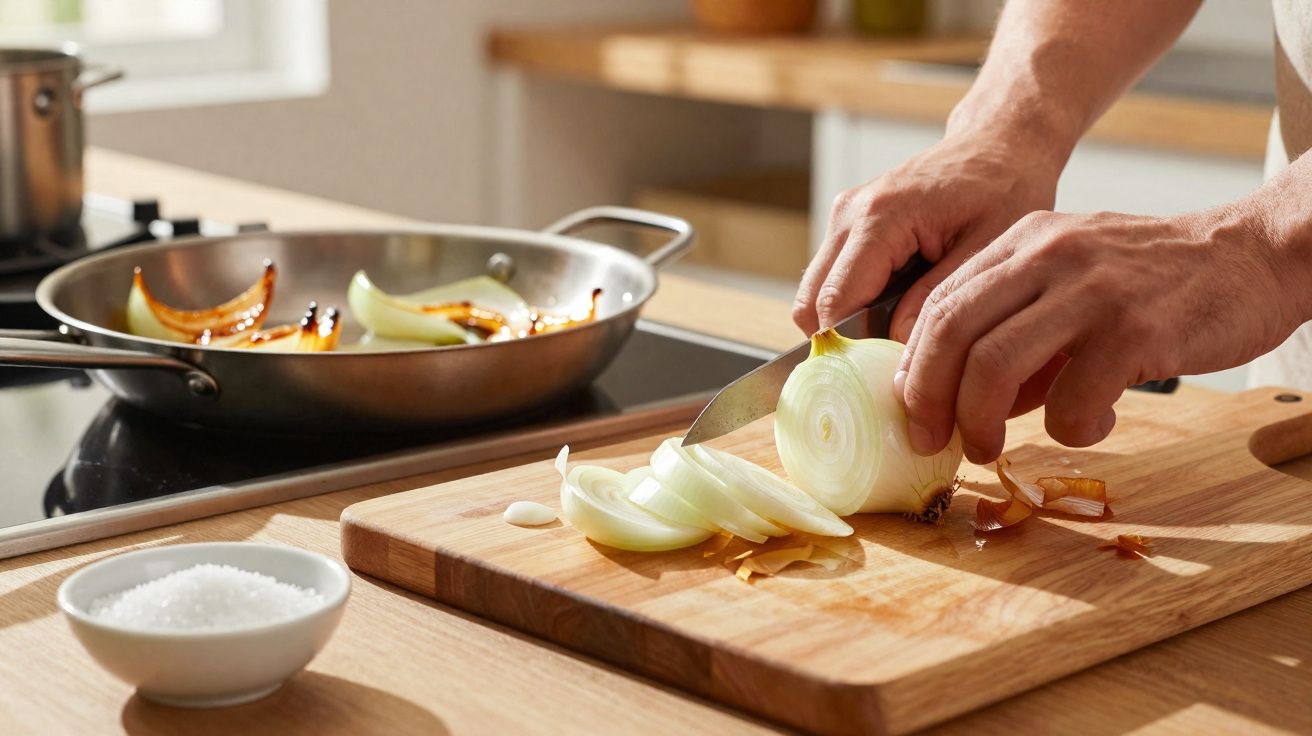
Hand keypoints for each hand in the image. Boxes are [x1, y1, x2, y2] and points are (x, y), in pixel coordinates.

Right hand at [793, 131, 1063, 339]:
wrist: (998, 144)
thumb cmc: (1004, 187)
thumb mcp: (989, 248)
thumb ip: (937, 299)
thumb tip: (897, 348)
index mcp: (880, 217)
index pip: (833, 302)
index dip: (848, 350)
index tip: (882, 379)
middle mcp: (849, 215)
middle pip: (811, 305)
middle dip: (843, 342)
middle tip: (893, 365)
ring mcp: (844, 219)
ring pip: (817, 297)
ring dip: (850, 324)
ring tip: (903, 335)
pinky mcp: (849, 226)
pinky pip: (835, 282)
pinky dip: (858, 306)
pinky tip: (902, 308)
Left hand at [897, 207, 1304, 463]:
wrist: (1254, 256)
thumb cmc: (1154, 282)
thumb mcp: (1072, 280)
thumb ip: (1018, 328)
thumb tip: (964, 403)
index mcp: (1023, 241)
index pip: (939, 305)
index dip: (914, 367)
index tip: (911, 412)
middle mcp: (1047, 254)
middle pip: (949, 332)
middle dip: (928, 399)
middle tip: (934, 442)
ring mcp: (1090, 289)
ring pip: (993, 366)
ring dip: (980, 423)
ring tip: (991, 449)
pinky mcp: (1135, 329)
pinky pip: (1070, 400)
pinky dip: (1069, 430)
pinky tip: (1092, 425)